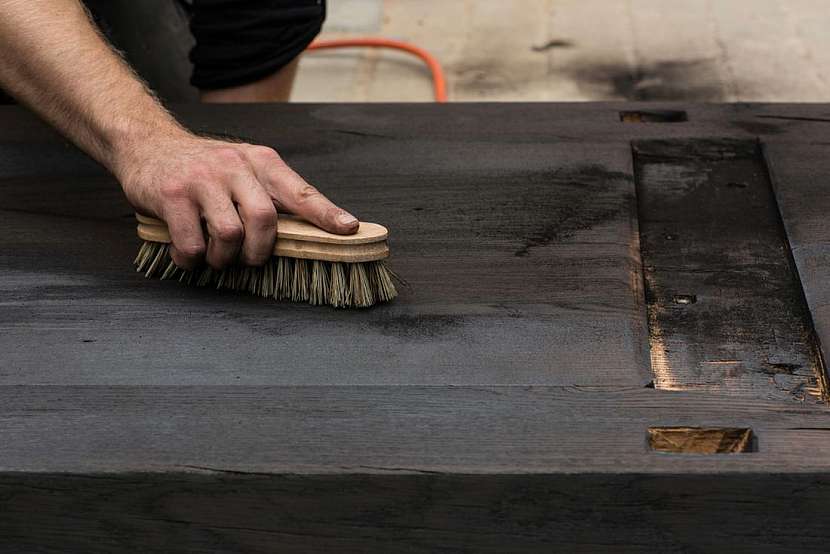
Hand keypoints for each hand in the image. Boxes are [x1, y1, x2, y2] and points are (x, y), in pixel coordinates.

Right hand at [113, 130, 358, 269]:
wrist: (148, 144)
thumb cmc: (204, 168)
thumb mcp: (244, 170)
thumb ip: (272, 196)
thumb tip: (310, 233)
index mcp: (261, 161)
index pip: (300, 191)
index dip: (326, 213)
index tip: (348, 229)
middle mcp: (235, 166)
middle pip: (264, 219)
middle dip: (259, 251)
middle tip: (250, 259)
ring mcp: (202, 180)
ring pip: (229, 234)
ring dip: (225, 258)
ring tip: (216, 255)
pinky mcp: (172, 196)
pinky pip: (193, 243)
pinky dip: (193, 259)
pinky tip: (190, 252)